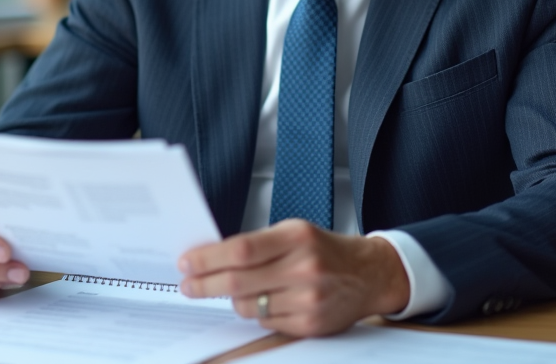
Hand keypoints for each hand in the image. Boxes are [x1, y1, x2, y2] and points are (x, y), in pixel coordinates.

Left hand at [177, 219, 408, 336]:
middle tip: (188, 284)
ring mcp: (308, 299)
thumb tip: (210, 257)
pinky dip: (258, 312)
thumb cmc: (324, 250)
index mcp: (297, 237)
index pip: (241, 250)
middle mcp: (304, 268)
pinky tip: (267, 300)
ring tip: (236, 290)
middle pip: (238, 281)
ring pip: (248, 306)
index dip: (208, 258)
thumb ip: (257, 244)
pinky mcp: (310, 324)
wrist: (368, 274)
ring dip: (233, 300)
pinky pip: (266, 322)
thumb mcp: (294, 232)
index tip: (187, 262)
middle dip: (205, 284)